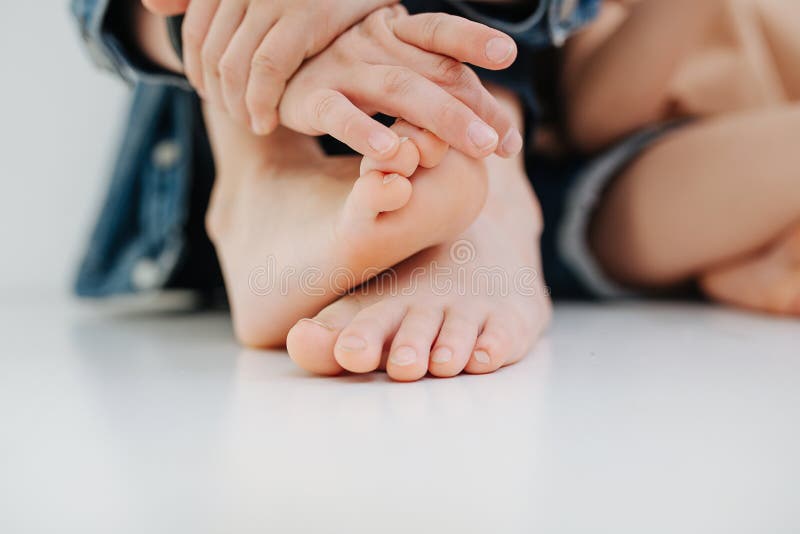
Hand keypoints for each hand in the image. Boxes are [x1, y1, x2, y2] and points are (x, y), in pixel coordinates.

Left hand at [142, 0, 396, 134]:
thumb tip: (152, 5)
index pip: (195, 30)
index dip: (195, 71)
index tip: (211, 95)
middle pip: (213, 53)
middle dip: (218, 95)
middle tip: (236, 118)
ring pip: (234, 65)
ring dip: (237, 106)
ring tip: (252, 124)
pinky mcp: (305, 16)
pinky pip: (267, 69)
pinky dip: (260, 102)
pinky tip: (267, 121)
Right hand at [279, 6, 522, 159]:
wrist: (273, 73)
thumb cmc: (349, 74)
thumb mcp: (391, 67)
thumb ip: (436, 84)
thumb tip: (495, 119)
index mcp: (396, 33)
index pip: (439, 31)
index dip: (474, 40)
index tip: (510, 55)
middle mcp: (374, 45)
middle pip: (433, 70)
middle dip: (475, 105)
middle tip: (508, 142)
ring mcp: (343, 69)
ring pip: (398, 89)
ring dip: (442, 118)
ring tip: (480, 148)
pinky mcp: (311, 98)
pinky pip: (338, 114)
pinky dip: (364, 132)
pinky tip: (393, 153)